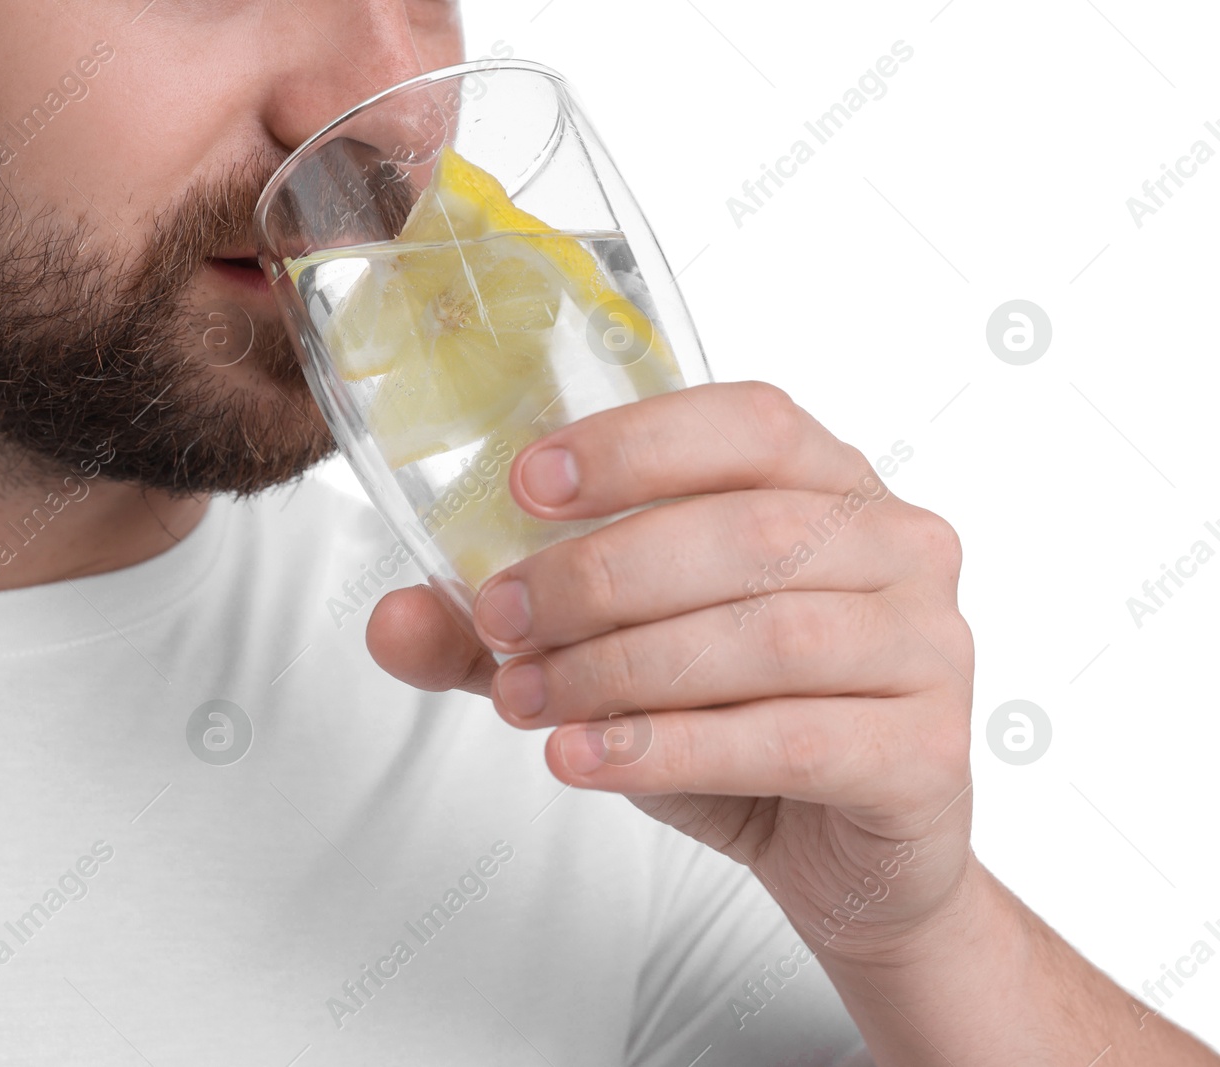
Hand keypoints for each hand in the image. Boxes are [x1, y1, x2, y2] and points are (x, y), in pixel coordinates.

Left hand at [368, 381, 976, 965]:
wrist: (845, 855)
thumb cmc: (736, 725)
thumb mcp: (609, 663)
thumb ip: (505, 636)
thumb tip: (390, 619)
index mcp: (828, 483)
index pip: (747, 424)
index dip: (637, 444)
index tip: (527, 483)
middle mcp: (895, 545)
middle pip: (746, 531)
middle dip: (600, 575)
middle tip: (500, 619)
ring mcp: (928, 646)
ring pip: (767, 636)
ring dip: (622, 666)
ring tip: (527, 700)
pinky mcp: (927, 751)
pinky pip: (789, 737)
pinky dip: (670, 746)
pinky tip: (584, 758)